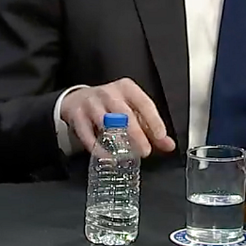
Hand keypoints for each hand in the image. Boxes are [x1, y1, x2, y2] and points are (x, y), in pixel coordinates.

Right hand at [60, 78, 176, 156]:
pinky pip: (87, 134)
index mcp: (127, 88)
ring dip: (117, 141)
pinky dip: (98, 148)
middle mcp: (109, 93)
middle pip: (125, 113)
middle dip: (136, 134)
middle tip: (145, 151)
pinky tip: (107, 157)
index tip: (161, 136)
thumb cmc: (110, 105)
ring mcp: (91, 103)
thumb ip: (150, 128)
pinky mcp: (77, 115)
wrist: (77, 99)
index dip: (154, 120)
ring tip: (125, 156)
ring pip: (105, 122)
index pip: (144, 102)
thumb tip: (169, 145)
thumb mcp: (131, 109)